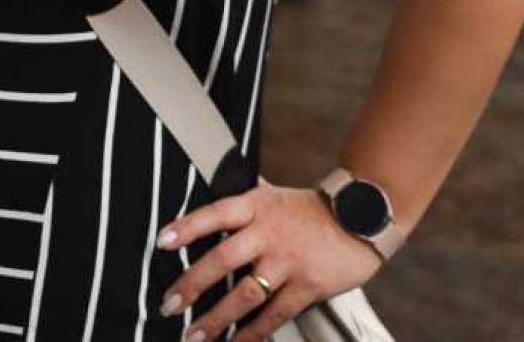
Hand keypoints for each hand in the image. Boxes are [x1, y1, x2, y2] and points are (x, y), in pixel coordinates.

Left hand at [156, 182, 381, 341]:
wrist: (363, 217)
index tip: (161, 242)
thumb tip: (203, 208)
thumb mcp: (273, 196)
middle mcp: (270, 232)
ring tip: (194, 336)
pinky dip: (253, 334)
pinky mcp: (309, 285)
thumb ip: (242, 206)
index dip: (187, 227)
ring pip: (246, 294)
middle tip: (169, 305)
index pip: (215, 213)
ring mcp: (289, 260)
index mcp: (257, 205)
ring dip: (216, 319)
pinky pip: (275, 315)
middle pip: (223, 259)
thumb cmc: (309, 209)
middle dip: (192, 285)